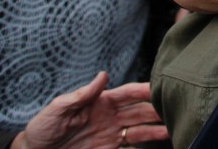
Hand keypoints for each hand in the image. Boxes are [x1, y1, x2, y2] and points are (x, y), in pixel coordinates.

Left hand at [12, 72, 167, 148]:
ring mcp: (110, 134)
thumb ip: (81, 94)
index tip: (162, 87)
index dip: (145, 90)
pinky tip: (156, 146)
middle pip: (139, 111)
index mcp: (100, 102)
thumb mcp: (57, 109)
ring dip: (155, 130)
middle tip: (176, 108)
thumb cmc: (41, 128)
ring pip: (139, 130)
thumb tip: (103, 75)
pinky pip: (129, 147)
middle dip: (157, 109)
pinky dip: (142, 147)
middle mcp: (109, 117)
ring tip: (172, 130)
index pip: (128, 93)